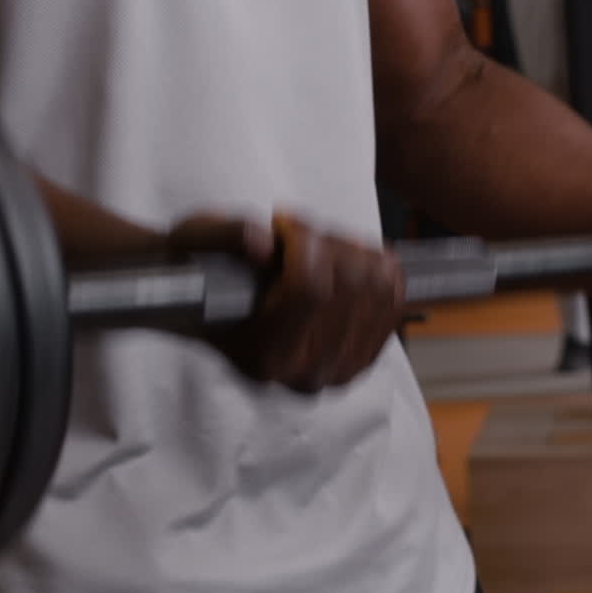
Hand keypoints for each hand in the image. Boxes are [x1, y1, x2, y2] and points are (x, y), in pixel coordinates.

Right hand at [167, 213, 406, 393]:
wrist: (207, 307)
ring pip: (378, 284)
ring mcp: (341, 368)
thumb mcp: (195, 239)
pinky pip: (396, 296)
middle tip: (295, 234)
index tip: (280, 218)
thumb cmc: (200, 272)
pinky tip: (344, 257)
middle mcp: (306, 374)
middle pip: (351, 282)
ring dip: (350, 249)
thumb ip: (225, 236)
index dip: (302, 238)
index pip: (310, 288)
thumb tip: (262, 242)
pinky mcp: (364, 354)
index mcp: (264, 356)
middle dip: (325, 239)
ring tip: (317, 247)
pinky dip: (376, 264)